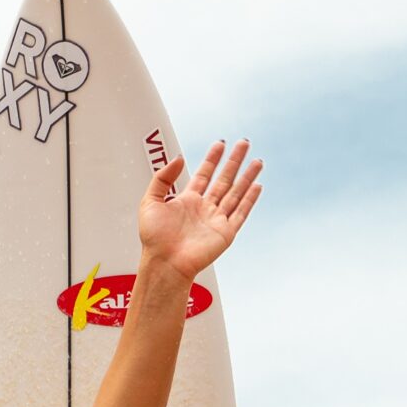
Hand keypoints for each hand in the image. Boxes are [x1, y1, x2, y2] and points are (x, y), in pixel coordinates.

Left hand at [135, 139, 262, 280]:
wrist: (164, 263)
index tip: (220, 144)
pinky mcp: (225, 233)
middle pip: (224, 180)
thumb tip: (178, 158)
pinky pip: (241, 213)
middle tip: (244, 143)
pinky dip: (249, 200)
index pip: (204, 174)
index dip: (212, 159)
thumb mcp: (149, 201)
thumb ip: (162, 178)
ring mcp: (216, 220)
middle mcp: (203, 209)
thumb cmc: (154, 239)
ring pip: (236, 193)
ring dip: (247, 177)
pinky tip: (256, 186)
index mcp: (187, 201)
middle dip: (234, 161)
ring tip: (257, 161)